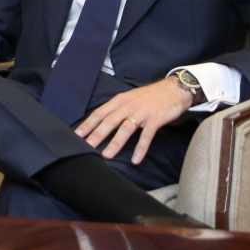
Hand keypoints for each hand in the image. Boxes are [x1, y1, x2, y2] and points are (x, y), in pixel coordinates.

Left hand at [74, 78, 191, 164]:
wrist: (174, 89)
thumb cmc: (150, 96)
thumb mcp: (129, 99)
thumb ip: (116, 109)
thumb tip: (101, 123)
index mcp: (119, 101)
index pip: (99, 113)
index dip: (87, 124)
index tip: (76, 135)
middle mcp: (128, 106)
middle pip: (109, 121)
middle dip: (96, 135)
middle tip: (85, 147)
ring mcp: (141, 112)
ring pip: (125, 129)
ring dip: (115, 143)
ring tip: (106, 155)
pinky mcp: (155, 119)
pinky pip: (147, 136)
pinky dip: (141, 148)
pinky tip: (136, 159)